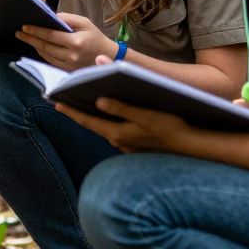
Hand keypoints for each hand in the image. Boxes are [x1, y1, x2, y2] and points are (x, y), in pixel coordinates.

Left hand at [17, 13, 118, 69]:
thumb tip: (51, 16)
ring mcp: (68, 66)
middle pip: (44, 47)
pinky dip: (42, 54)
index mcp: (75, 42)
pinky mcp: (67, 72)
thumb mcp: (85, 23)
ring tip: (26, 38)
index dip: (36, 31)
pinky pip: (50, 62)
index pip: (50, 36)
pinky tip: (37, 47)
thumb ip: (68, 19)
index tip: (24, 27)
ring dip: (34, 47)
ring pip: (46, 56)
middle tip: (19, 33)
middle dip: (30, 39)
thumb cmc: (96, 37)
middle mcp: (71, 56)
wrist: (109, 58)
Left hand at [54, 97, 193, 152]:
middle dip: (79, 112)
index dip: (71, 111)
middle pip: (93, 124)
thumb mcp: (146, 115)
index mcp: (117, 134)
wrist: (192, 148)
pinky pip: (117, 131)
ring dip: (95, 117)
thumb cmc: (171, 128)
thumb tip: (98, 101)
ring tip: (83, 105)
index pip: (87, 121)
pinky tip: (110, 115)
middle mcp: (119, 142)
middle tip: (63, 101)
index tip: (56, 102)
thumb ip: (121, 108)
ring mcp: (128, 146)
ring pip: (105, 128)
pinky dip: (110, 122)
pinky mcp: (137, 146)